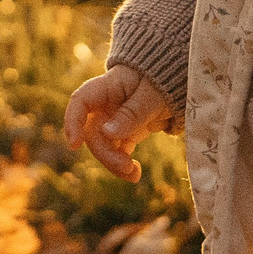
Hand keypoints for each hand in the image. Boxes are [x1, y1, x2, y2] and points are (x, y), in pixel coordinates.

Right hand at [62, 64, 174, 181]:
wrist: (180, 81)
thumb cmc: (166, 79)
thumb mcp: (153, 95)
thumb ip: (132, 113)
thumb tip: (107, 134)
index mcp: (107, 87)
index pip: (80, 102)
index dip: (73, 122)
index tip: (75, 145)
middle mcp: (106, 105)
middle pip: (93, 132)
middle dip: (105, 153)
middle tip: (126, 166)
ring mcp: (115, 120)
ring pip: (104, 146)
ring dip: (114, 163)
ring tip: (134, 174)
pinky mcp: (126, 132)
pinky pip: (118, 151)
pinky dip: (124, 164)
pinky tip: (135, 173)